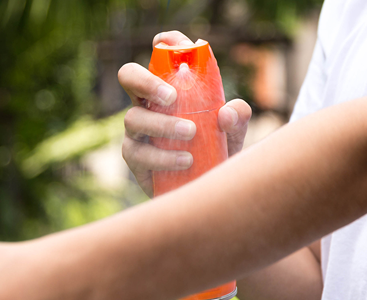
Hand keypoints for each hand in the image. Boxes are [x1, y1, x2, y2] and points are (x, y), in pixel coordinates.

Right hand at [118, 31, 251, 196]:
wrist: (206, 188)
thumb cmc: (217, 151)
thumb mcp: (234, 132)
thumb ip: (238, 117)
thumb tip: (226, 112)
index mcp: (169, 87)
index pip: (160, 56)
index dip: (165, 43)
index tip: (175, 44)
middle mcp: (147, 103)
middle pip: (129, 76)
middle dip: (145, 81)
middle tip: (171, 96)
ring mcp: (136, 130)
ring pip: (134, 117)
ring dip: (162, 124)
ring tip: (190, 133)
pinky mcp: (134, 157)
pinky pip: (139, 152)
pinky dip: (163, 156)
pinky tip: (186, 159)